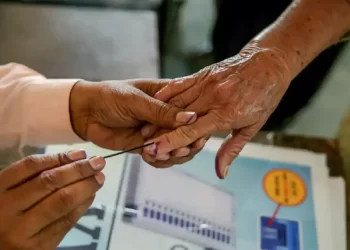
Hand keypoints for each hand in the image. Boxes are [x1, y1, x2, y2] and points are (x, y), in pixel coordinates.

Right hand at [0, 150, 104, 249]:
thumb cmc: (4, 216)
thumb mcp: (8, 194)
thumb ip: (32, 179)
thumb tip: (74, 161)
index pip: (30, 166)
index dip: (59, 157)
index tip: (80, 153)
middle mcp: (7, 209)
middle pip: (49, 182)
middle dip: (79, 170)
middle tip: (98, 162)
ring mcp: (22, 231)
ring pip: (61, 202)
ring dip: (85, 187)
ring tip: (99, 178)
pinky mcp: (38, 247)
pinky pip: (66, 222)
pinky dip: (82, 206)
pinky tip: (90, 196)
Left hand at [69, 80, 196, 152]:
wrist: (85, 113)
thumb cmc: (109, 96)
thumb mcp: (136, 100)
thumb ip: (161, 111)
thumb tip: (191, 118)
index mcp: (169, 96)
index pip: (192, 109)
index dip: (198, 123)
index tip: (197, 135)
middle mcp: (167, 115)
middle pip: (189, 132)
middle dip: (186, 143)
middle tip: (180, 150)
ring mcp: (158, 132)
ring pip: (177, 147)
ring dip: (173, 154)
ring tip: (162, 154)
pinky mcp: (147, 146)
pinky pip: (161, 157)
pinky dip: (159, 160)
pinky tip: (150, 157)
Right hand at [142, 42, 291, 177]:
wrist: (269, 62)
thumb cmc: (264, 96)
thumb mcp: (253, 126)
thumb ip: (232, 150)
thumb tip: (221, 173)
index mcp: (226, 114)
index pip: (191, 132)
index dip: (170, 142)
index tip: (154, 151)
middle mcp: (212, 98)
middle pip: (178, 118)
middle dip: (158, 132)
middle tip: (142, 144)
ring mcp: (206, 84)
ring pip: (175, 101)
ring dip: (158, 115)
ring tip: (143, 128)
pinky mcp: (202, 74)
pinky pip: (179, 84)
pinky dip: (166, 94)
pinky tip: (154, 102)